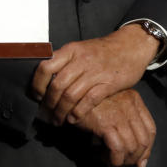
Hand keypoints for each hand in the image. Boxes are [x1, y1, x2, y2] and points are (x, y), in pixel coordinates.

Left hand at [31, 24, 159, 124]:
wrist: (130, 46)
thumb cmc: (102, 51)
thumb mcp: (80, 49)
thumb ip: (64, 61)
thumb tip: (45, 79)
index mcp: (70, 50)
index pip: (45, 67)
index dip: (37, 84)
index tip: (36, 96)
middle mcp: (80, 60)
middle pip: (57, 85)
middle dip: (49, 103)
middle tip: (47, 114)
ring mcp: (95, 71)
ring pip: (71, 95)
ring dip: (61, 111)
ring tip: (58, 120)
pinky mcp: (109, 83)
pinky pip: (89, 100)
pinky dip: (78, 112)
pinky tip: (73, 119)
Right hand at [75, 89, 155, 166]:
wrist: (68, 92)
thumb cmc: (88, 100)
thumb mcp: (112, 103)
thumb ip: (126, 121)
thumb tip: (139, 156)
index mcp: (134, 98)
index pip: (151, 129)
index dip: (147, 148)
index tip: (140, 160)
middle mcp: (129, 104)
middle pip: (143, 140)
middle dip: (135, 157)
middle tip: (125, 164)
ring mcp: (118, 113)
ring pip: (131, 147)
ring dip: (123, 160)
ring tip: (112, 162)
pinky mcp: (105, 122)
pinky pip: (117, 149)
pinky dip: (113, 159)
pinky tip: (104, 159)